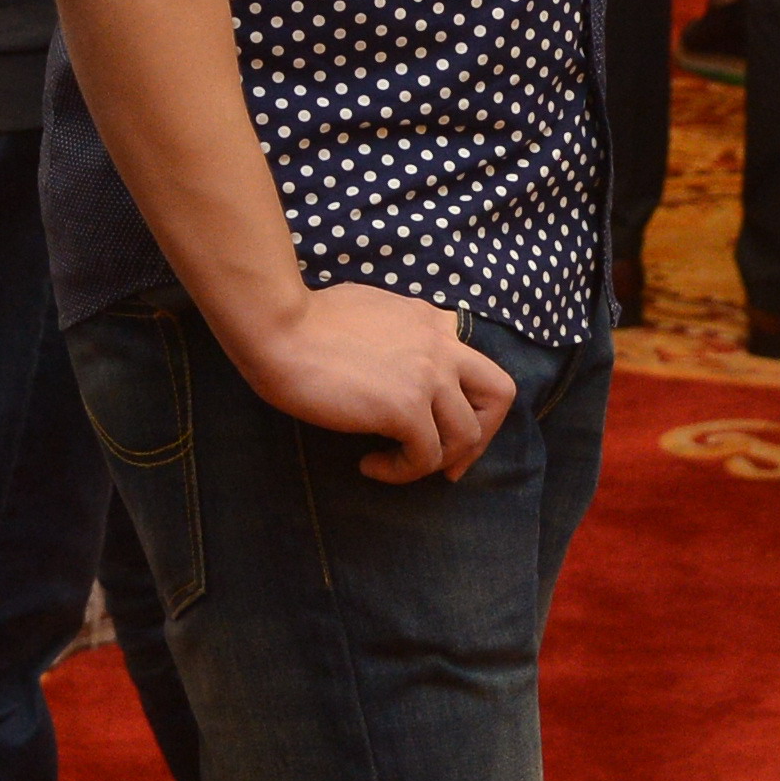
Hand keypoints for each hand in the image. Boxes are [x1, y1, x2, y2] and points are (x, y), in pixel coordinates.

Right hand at [230, 282, 514, 483]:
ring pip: (467, 435)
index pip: (474, 364)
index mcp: (429, 321)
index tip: (440, 428)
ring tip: (394, 464)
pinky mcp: (407, 407)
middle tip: (450, 464)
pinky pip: (426, 457)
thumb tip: (398, 355)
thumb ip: (396, 328)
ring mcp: (428, 376)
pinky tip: (369, 466)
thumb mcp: (368, 308)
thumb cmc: (305, 321)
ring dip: (435, 461)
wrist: (280, 328)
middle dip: (483, 434)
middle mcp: (440, 345)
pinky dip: (401, 472)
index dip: (466, 402)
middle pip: (500, 394)